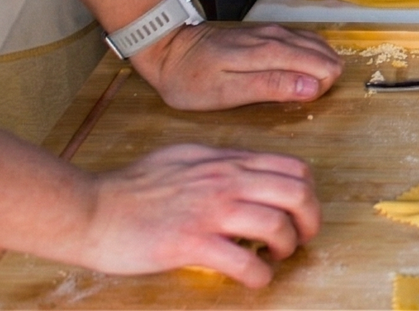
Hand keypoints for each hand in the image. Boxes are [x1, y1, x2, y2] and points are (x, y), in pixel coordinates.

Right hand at [72, 144, 319, 287]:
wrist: (91, 210)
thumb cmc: (132, 187)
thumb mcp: (186, 157)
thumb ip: (221, 162)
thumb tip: (248, 171)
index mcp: (227, 161)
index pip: (293, 168)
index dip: (308, 192)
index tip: (301, 211)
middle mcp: (226, 181)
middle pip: (297, 193)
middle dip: (310, 220)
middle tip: (302, 238)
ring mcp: (210, 212)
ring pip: (277, 226)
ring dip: (287, 248)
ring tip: (275, 259)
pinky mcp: (191, 243)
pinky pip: (244, 262)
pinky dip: (259, 275)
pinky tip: (255, 280)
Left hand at [131, 23, 342, 110]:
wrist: (168, 49)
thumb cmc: (192, 79)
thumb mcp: (226, 92)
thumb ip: (271, 87)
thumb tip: (312, 87)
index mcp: (270, 52)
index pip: (322, 66)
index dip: (321, 89)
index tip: (303, 103)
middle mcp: (278, 37)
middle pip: (325, 55)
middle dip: (323, 79)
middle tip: (300, 99)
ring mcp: (274, 31)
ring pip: (318, 46)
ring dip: (319, 67)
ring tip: (302, 89)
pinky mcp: (269, 31)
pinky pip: (306, 40)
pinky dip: (312, 57)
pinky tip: (303, 71)